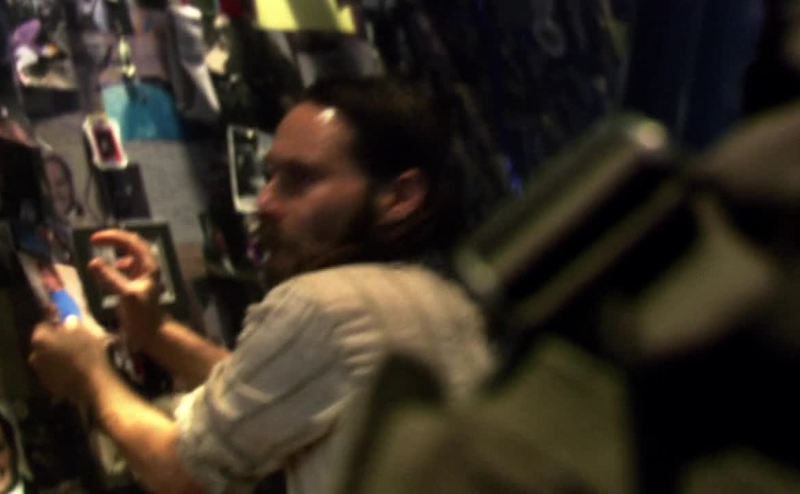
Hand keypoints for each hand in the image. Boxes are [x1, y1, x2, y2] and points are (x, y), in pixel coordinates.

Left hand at [29, 317, 112, 404]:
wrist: (95, 386)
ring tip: (80, 356)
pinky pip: (55, 372)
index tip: (71, 325)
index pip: (44, 324)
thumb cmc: (91, 353)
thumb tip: (69, 318)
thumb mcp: (88, 329)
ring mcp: (41, 372)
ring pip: (50, 358)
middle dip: (58, 340)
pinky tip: (78, 369)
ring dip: (60, 355)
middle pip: (45, 343)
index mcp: (41, 339)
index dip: (57, 323)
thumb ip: (73, 320)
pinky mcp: (49, 386)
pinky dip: (63, 369)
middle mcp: (35, 355)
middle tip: (77, 341)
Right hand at [88, 229, 164, 350]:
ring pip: (129, 255)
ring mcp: (142, 276)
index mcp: (149, 266)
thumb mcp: (126, 295)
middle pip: (131, 245)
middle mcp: (147, 268)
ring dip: (115, 250)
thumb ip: (110, 278)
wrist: (153, 335)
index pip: (132, 241)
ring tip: (99, 248)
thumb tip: (93, 262)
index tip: (93, 239)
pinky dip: (115, 265)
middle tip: (94, 240)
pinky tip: (108, 270)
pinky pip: (126, 269)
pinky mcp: (136, 286)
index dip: (113, 236)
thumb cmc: (142, 316)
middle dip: (114, 240)